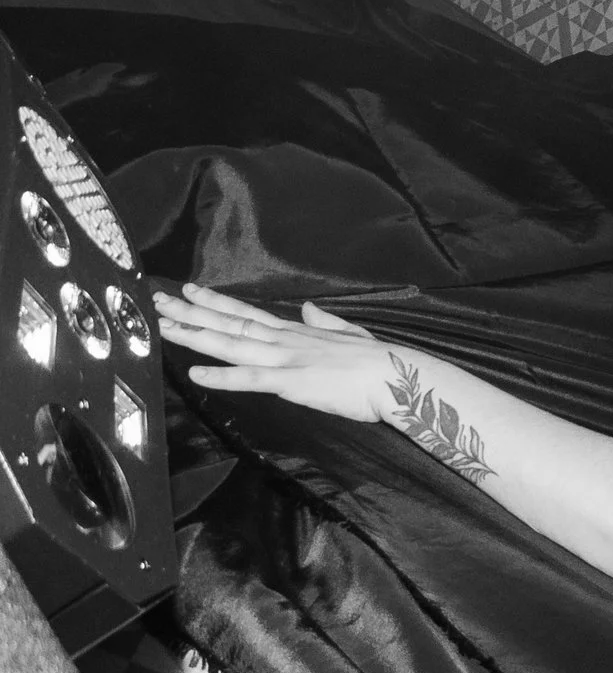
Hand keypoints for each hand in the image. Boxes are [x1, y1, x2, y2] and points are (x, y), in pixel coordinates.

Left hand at [154, 284, 391, 422]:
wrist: (395, 377)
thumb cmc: (376, 362)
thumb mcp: (348, 334)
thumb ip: (325, 323)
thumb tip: (310, 309)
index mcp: (296, 332)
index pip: (247, 313)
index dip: (216, 302)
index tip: (190, 290)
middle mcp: (284, 341)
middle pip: (230, 324)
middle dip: (192, 312)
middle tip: (158, 301)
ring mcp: (286, 360)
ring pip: (232, 345)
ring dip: (196, 336)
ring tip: (164, 328)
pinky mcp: (293, 382)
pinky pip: (250, 379)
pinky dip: (222, 376)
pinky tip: (196, 374)